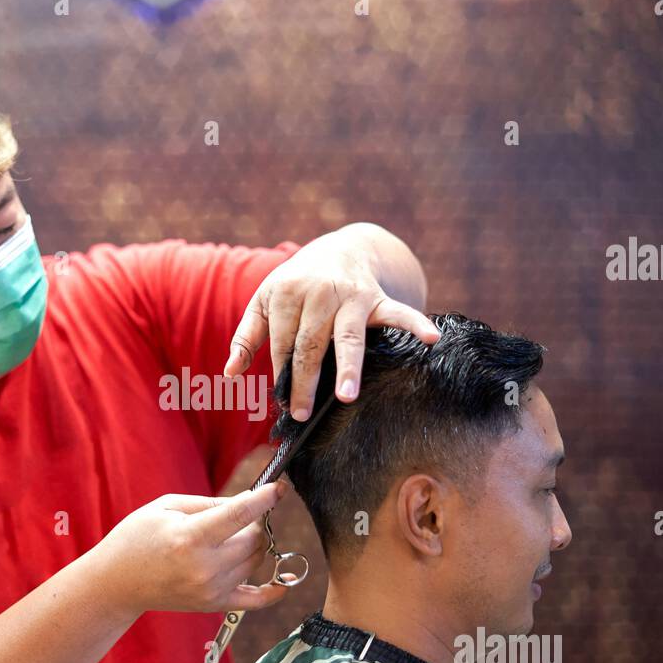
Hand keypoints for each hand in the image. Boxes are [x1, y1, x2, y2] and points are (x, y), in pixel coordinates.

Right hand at [87, 482, 291, 618]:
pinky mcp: (214, 604)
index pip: (240, 515)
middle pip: (253, 538)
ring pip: (256, 560)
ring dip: (253, 545)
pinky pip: (256, 599)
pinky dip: (273, 591)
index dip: (264, 498)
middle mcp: (204, 567)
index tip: (279, 487)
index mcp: (190, 538)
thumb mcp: (167, 507)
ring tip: (230, 537)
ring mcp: (211, 589)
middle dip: (253, 522)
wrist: (117, 583)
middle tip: (236, 515)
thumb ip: (210, 503)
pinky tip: (284, 582)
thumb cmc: (138, 538)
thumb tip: (248, 502)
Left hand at [224, 224, 437, 419]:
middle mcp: (318, 292)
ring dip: (348, 366)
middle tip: (301, 414)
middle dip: (305, 382)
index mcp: (285, 292)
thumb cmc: (297, 284)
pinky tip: (431, 338)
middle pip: (310, 346)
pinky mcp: (377, 298)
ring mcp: (351, 296)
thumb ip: (248, 337)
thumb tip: (230, 373)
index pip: (283, 343)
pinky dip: (416, 323)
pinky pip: (399, 313)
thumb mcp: (265, 301)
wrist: (341, 248)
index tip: (282, 404)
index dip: (281, 374)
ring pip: (348, 337)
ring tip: (346, 395)